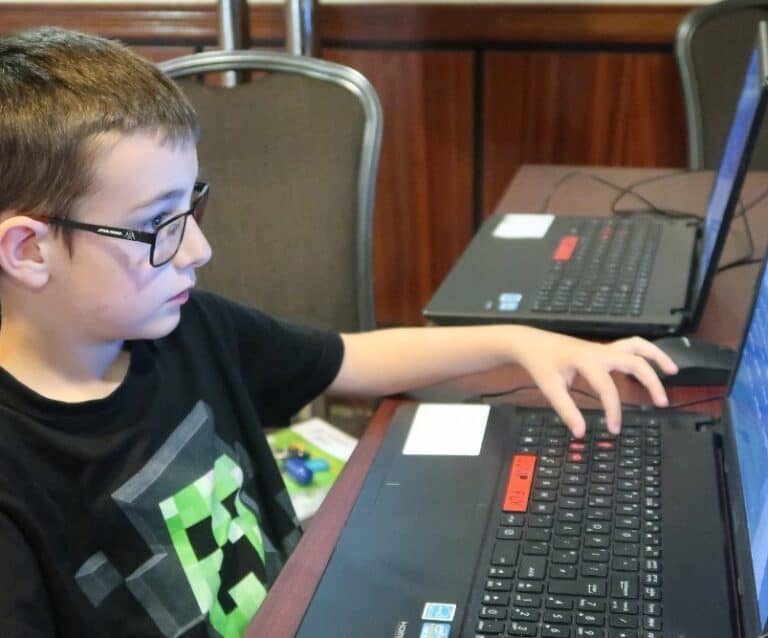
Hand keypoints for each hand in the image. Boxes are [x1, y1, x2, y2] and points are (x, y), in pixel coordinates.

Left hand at [512, 330, 678, 436]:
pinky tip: (653, 365)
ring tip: (673, 371)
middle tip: (662, 402)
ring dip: (656, 356)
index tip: (614, 429)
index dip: (613, 410)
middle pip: (634, 361)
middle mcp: (599, 351)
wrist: (531, 343)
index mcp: (586, 360)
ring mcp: (602, 349)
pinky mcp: (602, 350)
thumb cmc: (540, 364)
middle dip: (651, 381)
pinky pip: (629, 347)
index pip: (607, 387)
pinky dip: (644, 353)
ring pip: (637, 346)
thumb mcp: (550, 388)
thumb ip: (566, 410)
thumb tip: (581, 432)